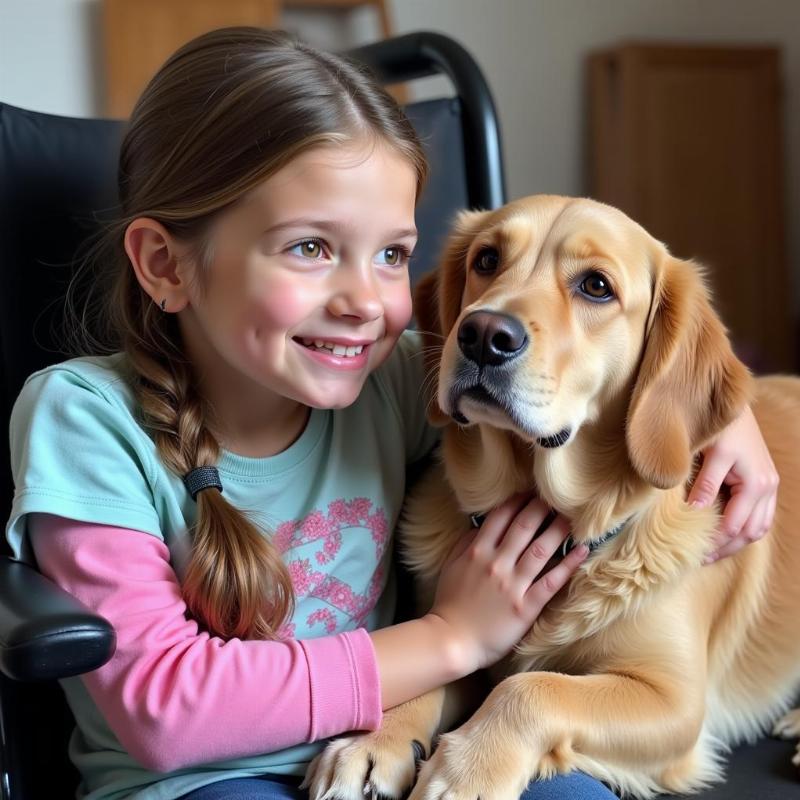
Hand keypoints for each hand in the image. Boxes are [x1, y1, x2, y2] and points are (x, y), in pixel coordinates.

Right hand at [429, 496, 587, 671]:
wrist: (451, 640)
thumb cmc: (449, 603)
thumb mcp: (451, 566)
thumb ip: (465, 543)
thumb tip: (480, 524)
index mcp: (477, 552)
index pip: (500, 518)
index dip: (517, 501)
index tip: (529, 491)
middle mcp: (497, 563)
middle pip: (524, 528)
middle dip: (540, 508)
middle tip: (554, 497)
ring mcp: (513, 585)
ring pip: (540, 550)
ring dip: (557, 530)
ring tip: (571, 517)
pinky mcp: (526, 607)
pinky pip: (551, 582)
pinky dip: (568, 565)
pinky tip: (582, 551)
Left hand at [688, 405, 778, 562]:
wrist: (730, 401)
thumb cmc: (720, 425)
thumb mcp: (712, 454)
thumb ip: (705, 484)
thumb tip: (695, 513)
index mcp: (756, 483)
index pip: (735, 526)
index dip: (715, 542)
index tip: (693, 554)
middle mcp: (768, 487)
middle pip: (750, 532)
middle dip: (726, 547)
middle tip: (700, 559)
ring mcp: (768, 484)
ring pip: (758, 526)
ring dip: (737, 541)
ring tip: (710, 551)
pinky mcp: (762, 480)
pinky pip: (758, 515)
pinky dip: (744, 528)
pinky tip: (723, 532)